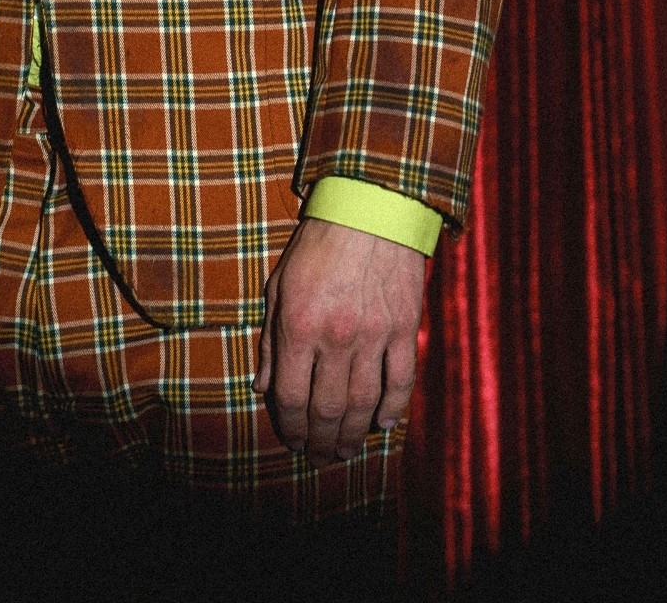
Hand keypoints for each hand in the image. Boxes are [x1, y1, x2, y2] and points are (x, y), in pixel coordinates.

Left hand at [254, 213, 428, 459]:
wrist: (370, 209)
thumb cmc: (318, 246)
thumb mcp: (279, 287)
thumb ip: (271, 340)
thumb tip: (262, 386)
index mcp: (299, 327)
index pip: (290, 396)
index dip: (289, 427)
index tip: (291, 441)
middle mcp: (336, 337)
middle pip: (327, 408)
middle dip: (319, 440)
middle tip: (319, 457)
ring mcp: (374, 335)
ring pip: (364, 403)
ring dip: (353, 434)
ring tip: (345, 450)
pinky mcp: (404, 328)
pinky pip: (401, 380)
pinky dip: (394, 408)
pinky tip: (384, 425)